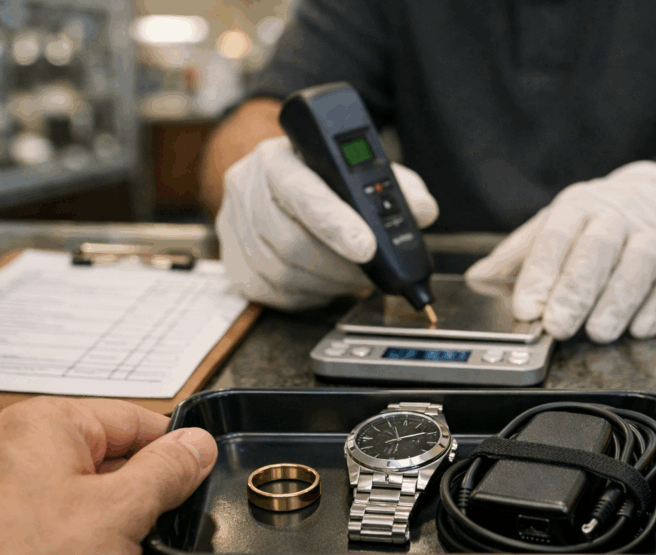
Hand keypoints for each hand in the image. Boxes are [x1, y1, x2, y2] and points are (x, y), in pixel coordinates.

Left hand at [0, 397, 216, 554]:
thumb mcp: (123, 508)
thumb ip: (168, 470)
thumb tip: (196, 444)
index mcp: (48, 426)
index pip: (134, 419)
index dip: (175, 447)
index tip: (203, 469)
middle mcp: (25, 456)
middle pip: (116, 468)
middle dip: (153, 507)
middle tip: (176, 527)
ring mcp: (15, 502)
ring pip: (98, 510)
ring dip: (134, 543)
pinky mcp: (13, 545)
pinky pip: (73, 541)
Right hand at [216, 136, 438, 309]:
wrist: (275, 179)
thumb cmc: (321, 174)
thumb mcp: (361, 168)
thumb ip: (396, 186)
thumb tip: (421, 211)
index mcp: (280, 158)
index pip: (304, 192)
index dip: (336, 224)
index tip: (367, 247)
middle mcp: (248, 187)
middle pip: (291, 241)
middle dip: (339, 266)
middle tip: (369, 273)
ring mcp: (233, 225)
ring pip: (282, 272)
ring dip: (327, 284)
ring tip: (351, 278)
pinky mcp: (233, 261)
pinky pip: (271, 292)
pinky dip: (307, 295)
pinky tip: (325, 284)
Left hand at [466, 161, 655, 342]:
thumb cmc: (601, 220)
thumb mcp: (554, 226)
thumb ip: (517, 256)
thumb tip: (479, 280)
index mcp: (578, 208)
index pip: (555, 237)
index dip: (539, 274)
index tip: (526, 307)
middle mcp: (618, 216)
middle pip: (597, 249)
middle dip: (576, 290)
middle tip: (559, 325)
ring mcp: (655, 234)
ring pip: (639, 264)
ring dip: (618, 301)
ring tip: (599, 333)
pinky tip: (640, 328)